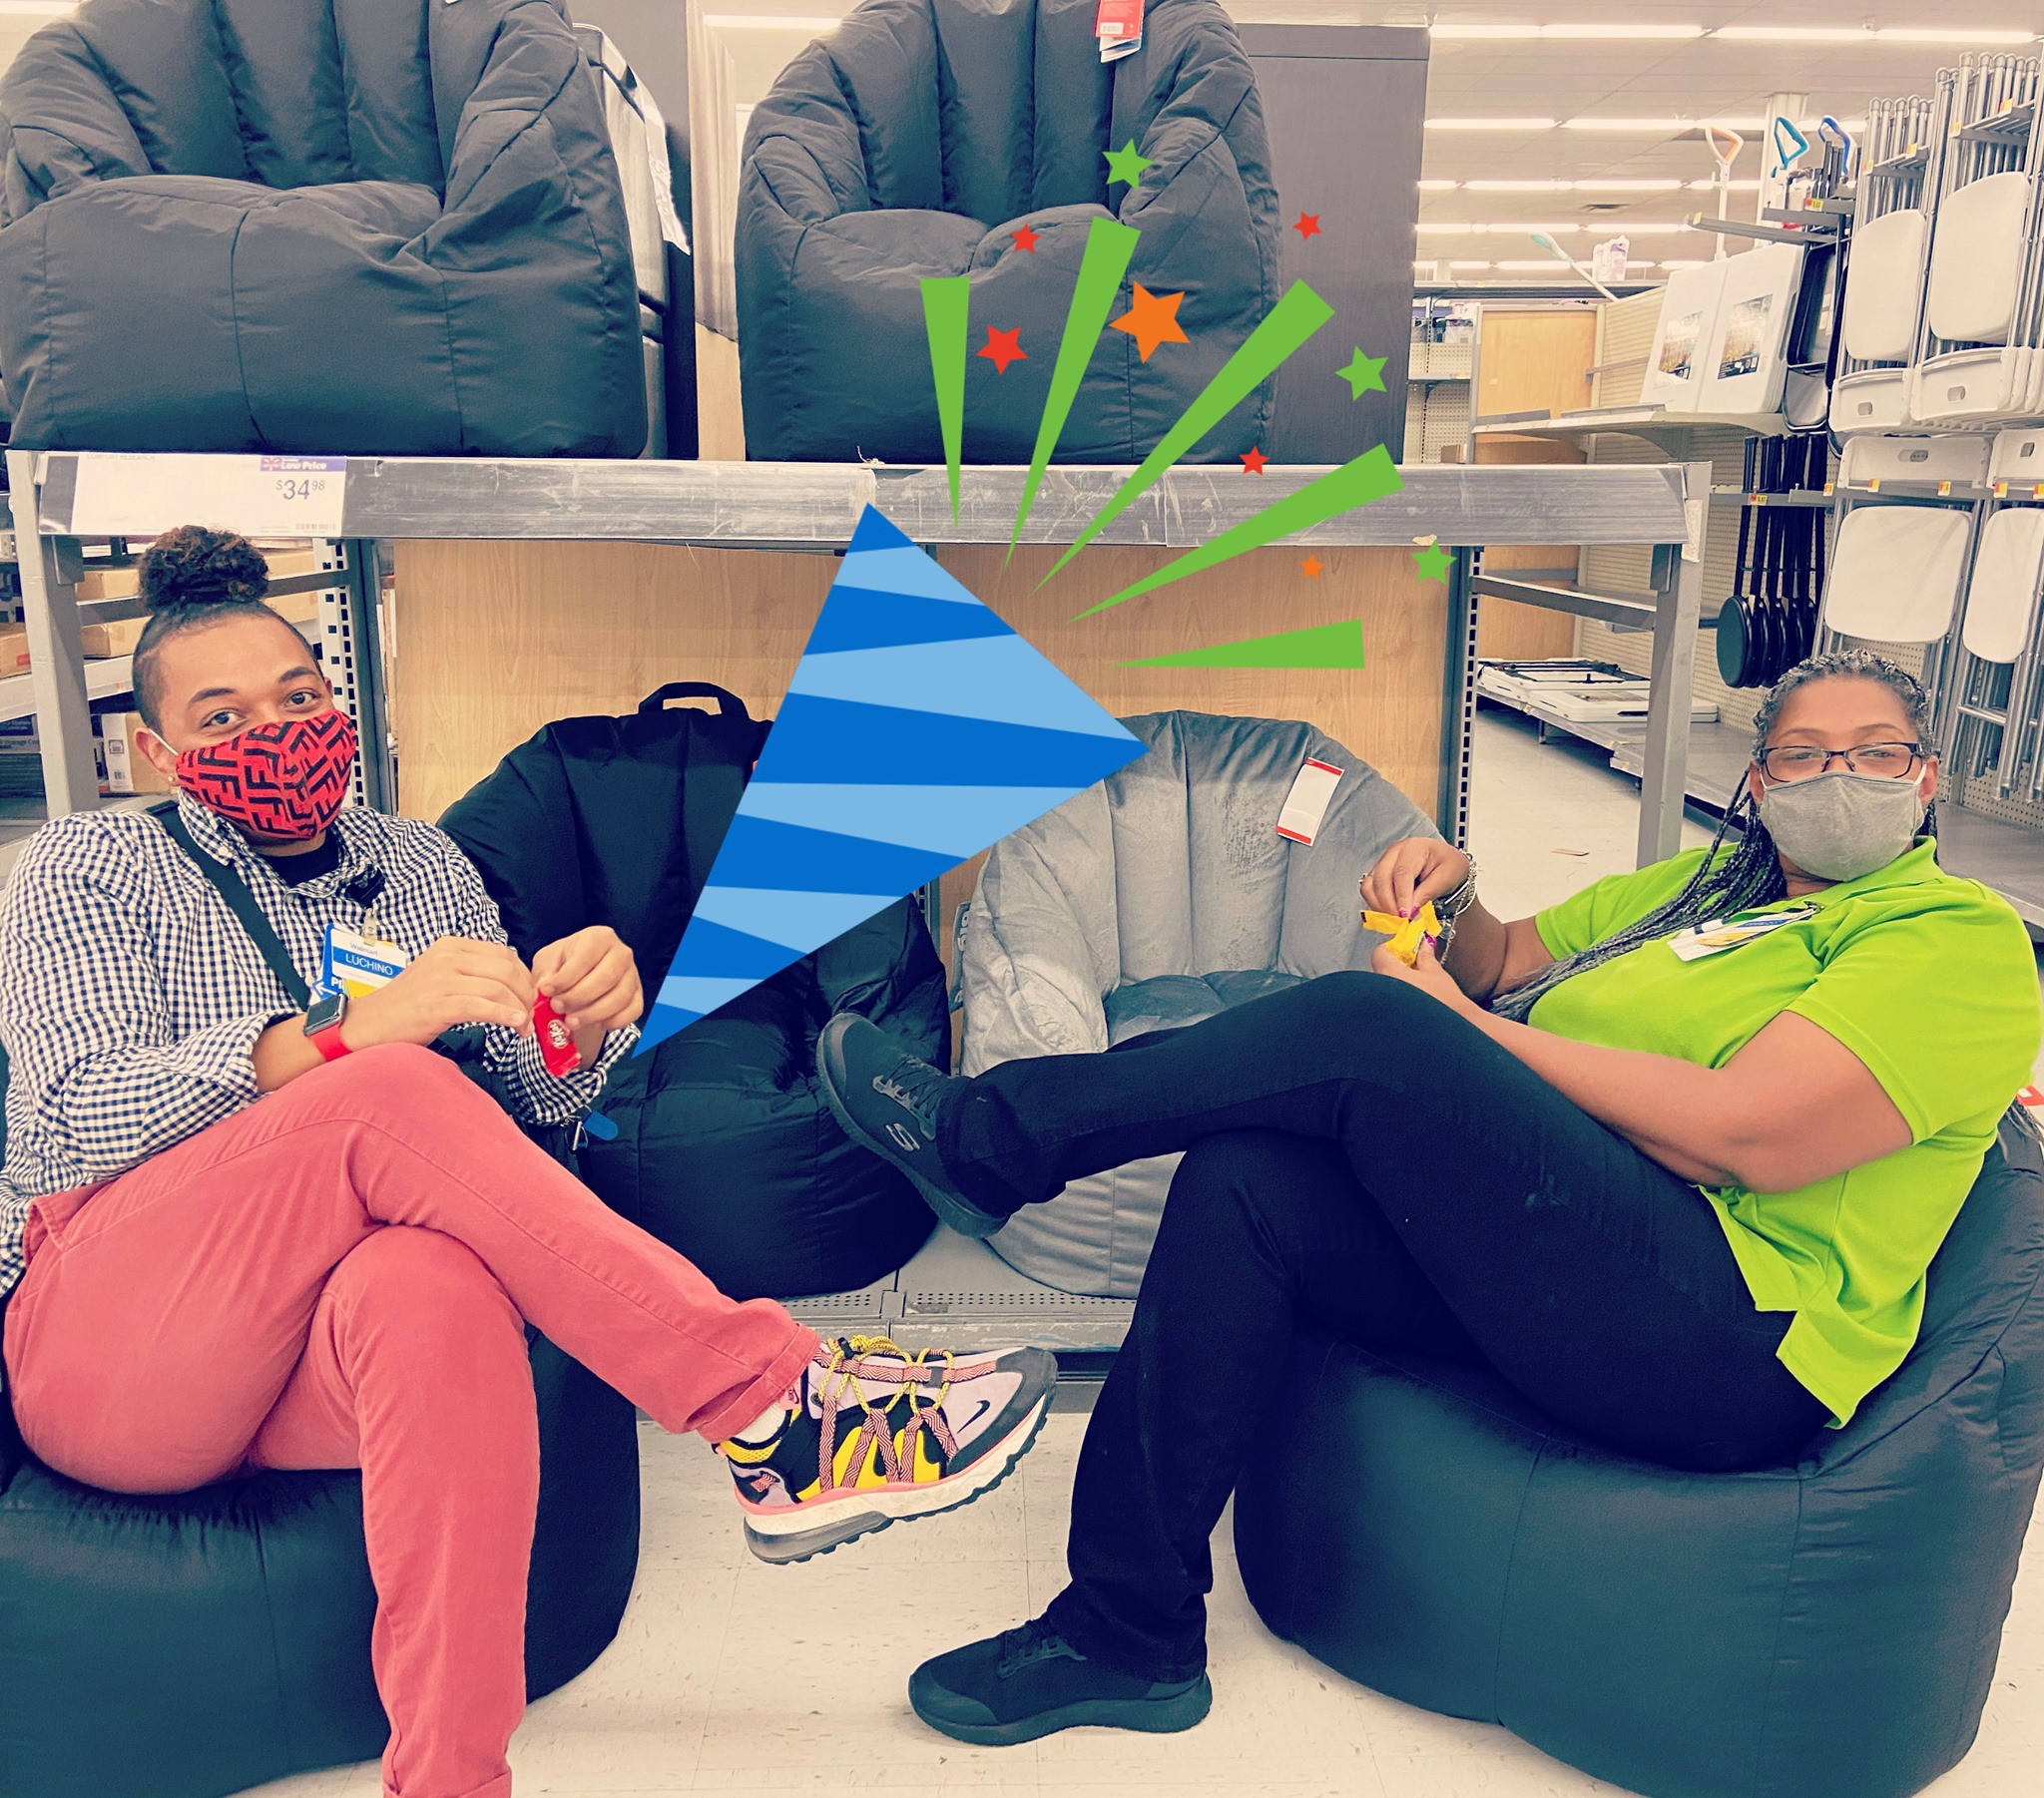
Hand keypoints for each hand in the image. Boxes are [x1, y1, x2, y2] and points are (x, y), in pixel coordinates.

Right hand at [343, 938, 537, 1049]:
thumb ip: (470, 973)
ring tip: (523, 1029)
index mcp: (450, 946)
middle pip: (507, 970)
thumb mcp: (439, 976)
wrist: (365, 1024)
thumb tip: (511, 984)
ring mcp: (441, 979)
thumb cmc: (405, 1006)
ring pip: (499, 988)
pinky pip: (482, 1006)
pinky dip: (505, 1016)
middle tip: (531, 1016)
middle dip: (527, 995)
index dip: (525, 978)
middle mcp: (447, 957)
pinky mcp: (437, 1005)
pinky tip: (515, 1025)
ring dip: (519, 1010)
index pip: (504, 954)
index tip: (531, 998)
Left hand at [533, 926, 641, 1060]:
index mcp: (599, 937)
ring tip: (571, 1021)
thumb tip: (546, 987)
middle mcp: (621, 953)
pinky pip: (633, 1011)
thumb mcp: (548, 960)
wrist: (581, 975)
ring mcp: (633, 975)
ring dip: (592, 1014)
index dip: (565, 977)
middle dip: (578, 997)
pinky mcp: (638, 995)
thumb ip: (545, 972)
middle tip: (557, 1008)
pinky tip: (595, 1023)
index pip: (586, 957)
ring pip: (620, 998)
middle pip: (606, 978)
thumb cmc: (564, 964)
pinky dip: (614, 1021)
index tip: (547, 991)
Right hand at [1361, 837, 1471, 922]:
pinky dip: (1375, 904)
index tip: (1406, 915)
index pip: (1401, 872)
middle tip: (1402, 921)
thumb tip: (1410, 910)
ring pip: (1370, 885)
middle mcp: (1394, 853)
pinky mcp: (1378, 874)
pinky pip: (1368, 890)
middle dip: (1389, 903)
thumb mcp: (1446, 878)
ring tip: (1396, 919)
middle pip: (1381, 878)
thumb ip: (1427, 893)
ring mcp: (1383, 862)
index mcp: (1413, 848)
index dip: (1402, 896)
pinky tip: (1389, 913)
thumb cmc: (1449, 866)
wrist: (1446, 862)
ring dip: (1379, 905)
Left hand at [1370, 937, 1483, 1020]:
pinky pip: (1385, 1006)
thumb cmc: (1446, 1005)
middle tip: (1413, 970)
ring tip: (1415, 990)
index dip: (1394, 950)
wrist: (1452, 1033)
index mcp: (1390, 972)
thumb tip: (1424, 945)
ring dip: (1394, 986)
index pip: (1380, 952)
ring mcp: (1380, 1007)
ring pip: (1381, 989)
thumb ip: (1426, 956)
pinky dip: (1394, 1002)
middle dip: (1395, 967)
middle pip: (1379, 970)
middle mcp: (1379, 989)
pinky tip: (1411, 1005)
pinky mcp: (1384, 1021)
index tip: (1406, 952)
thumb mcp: (1436, 974)